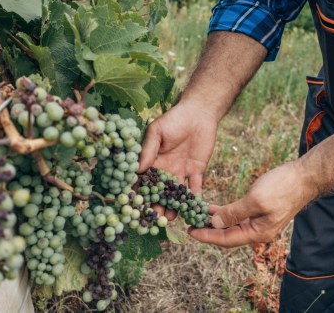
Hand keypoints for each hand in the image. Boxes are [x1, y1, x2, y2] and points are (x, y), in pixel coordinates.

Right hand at [139, 102, 217, 219]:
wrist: (198, 113)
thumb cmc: (174, 119)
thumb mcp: (157, 132)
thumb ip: (148, 149)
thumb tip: (137, 169)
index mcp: (153, 161)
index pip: (144, 180)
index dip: (139, 192)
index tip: (135, 205)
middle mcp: (166, 170)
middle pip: (160, 192)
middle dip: (156, 205)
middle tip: (154, 218)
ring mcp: (181, 172)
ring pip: (176, 194)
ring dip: (173, 206)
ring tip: (170, 218)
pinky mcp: (197, 171)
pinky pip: (196, 188)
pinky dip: (195, 200)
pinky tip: (193, 210)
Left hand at [189, 161, 317, 246]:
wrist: (305, 176)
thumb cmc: (283, 187)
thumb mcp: (256, 200)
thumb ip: (235, 213)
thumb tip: (215, 223)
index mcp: (258, 233)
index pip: (226, 240)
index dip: (207, 236)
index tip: (190, 231)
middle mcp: (258, 231)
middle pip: (227, 235)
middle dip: (208, 230)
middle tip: (189, 223)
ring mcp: (259, 222)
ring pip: (231, 225)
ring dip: (214, 220)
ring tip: (196, 215)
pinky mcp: (259, 211)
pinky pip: (237, 216)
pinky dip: (224, 212)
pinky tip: (211, 207)